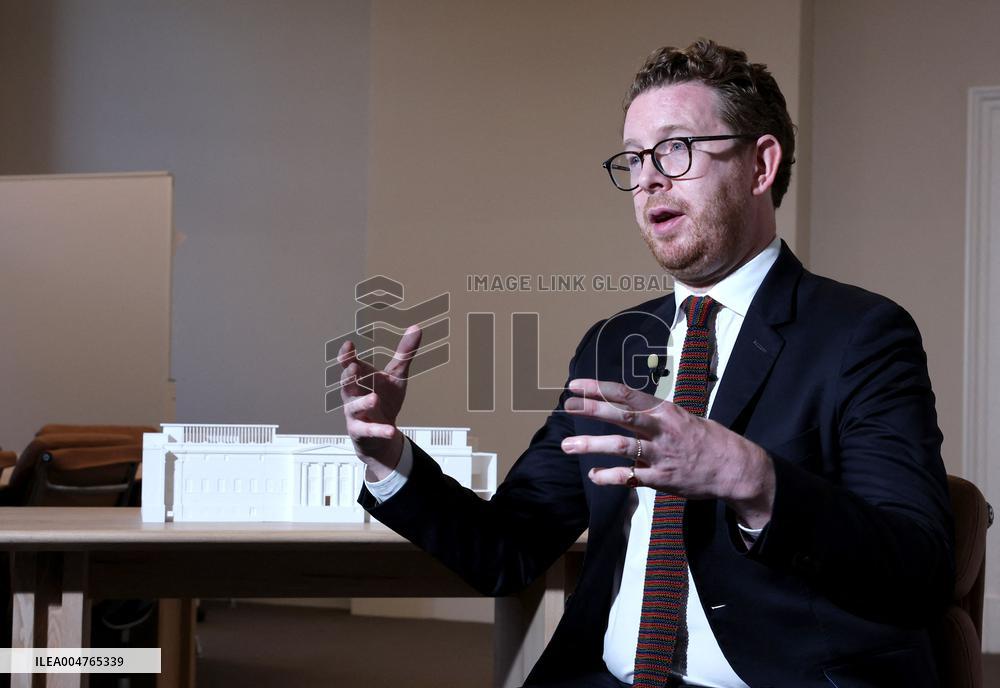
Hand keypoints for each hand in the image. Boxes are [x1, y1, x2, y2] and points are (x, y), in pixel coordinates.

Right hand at [337, 325, 421, 480]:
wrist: (383, 433)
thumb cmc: (385, 400)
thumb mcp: (397, 376)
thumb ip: (404, 354)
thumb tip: (416, 328)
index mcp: (360, 379)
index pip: (349, 365)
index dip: (347, 356)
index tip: (348, 345)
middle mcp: (353, 395)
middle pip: (346, 384)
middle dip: (348, 376)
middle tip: (353, 367)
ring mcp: (355, 414)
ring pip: (354, 407)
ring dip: (363, 402)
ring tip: (374, 399)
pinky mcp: (361, 431)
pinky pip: (369, 431)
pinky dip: (379, 430)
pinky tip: (391, 430)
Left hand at [559, 378, 774, 527]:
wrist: (734, 468)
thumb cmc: (706, 439)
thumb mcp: (681, 417)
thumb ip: (652, 414)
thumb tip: (623, 406)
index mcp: (665, 410)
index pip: (627, 394)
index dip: (599, 388)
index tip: (576, 384)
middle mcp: (661, 429)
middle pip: (621, 415)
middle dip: (591, 409)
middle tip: (567, 406)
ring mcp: (660, 455)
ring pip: (620, 446)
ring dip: (591, 445)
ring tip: (567, 445)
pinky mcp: (661, 479)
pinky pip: (630, 477)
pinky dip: (609, 476)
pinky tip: (593, 475)